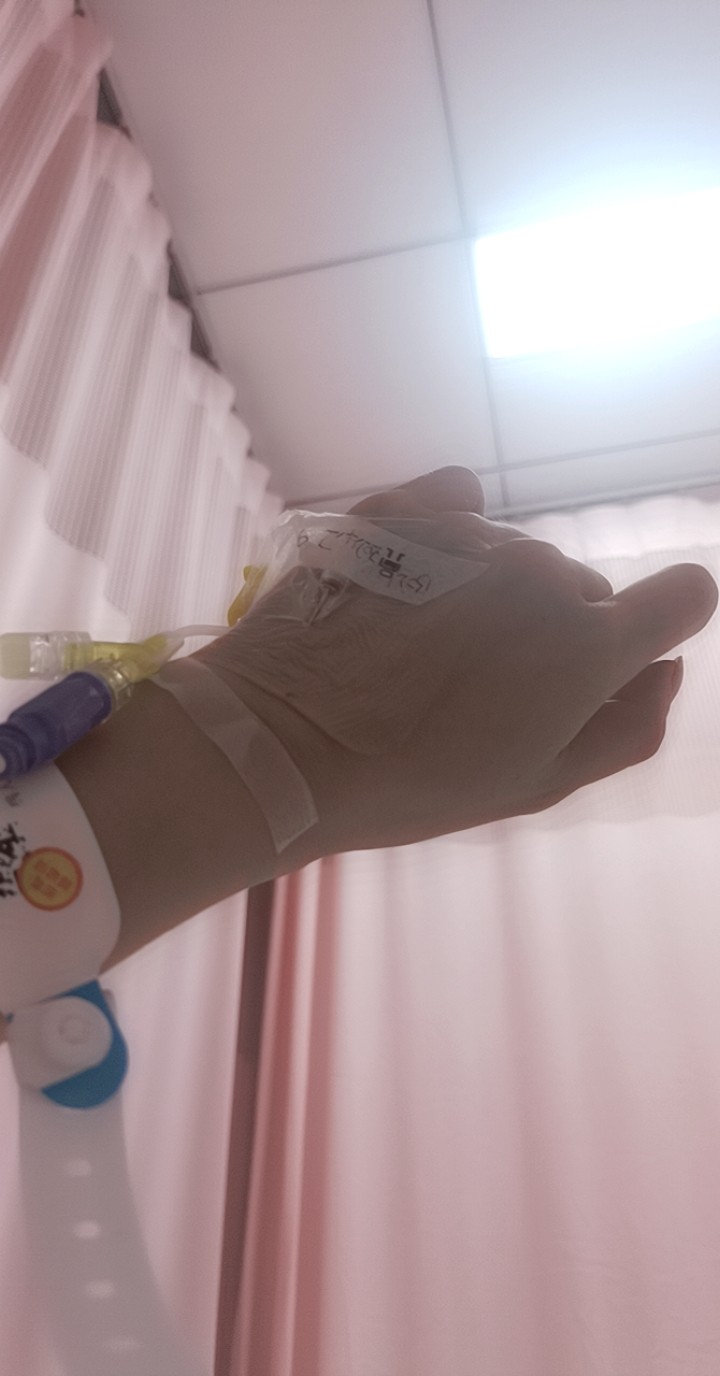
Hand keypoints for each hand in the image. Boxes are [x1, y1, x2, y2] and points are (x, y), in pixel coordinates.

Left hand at [193, 466, 717, 857]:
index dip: (661, 625)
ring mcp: (470, 534)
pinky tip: (407, 590)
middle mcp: (541, 571)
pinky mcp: (403, 512)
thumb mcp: (535, 784)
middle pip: (580, 593)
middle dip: (551, 636)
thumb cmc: (413, 782)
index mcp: (588, 643)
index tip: (614, 659)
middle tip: (479, 694)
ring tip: (419, 655)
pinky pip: (455, 508)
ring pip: (513, 561)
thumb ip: (625, 728)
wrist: (279, 742)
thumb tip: (665, 673)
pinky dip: (447, 546)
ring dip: (491, 598)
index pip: (682, 596)